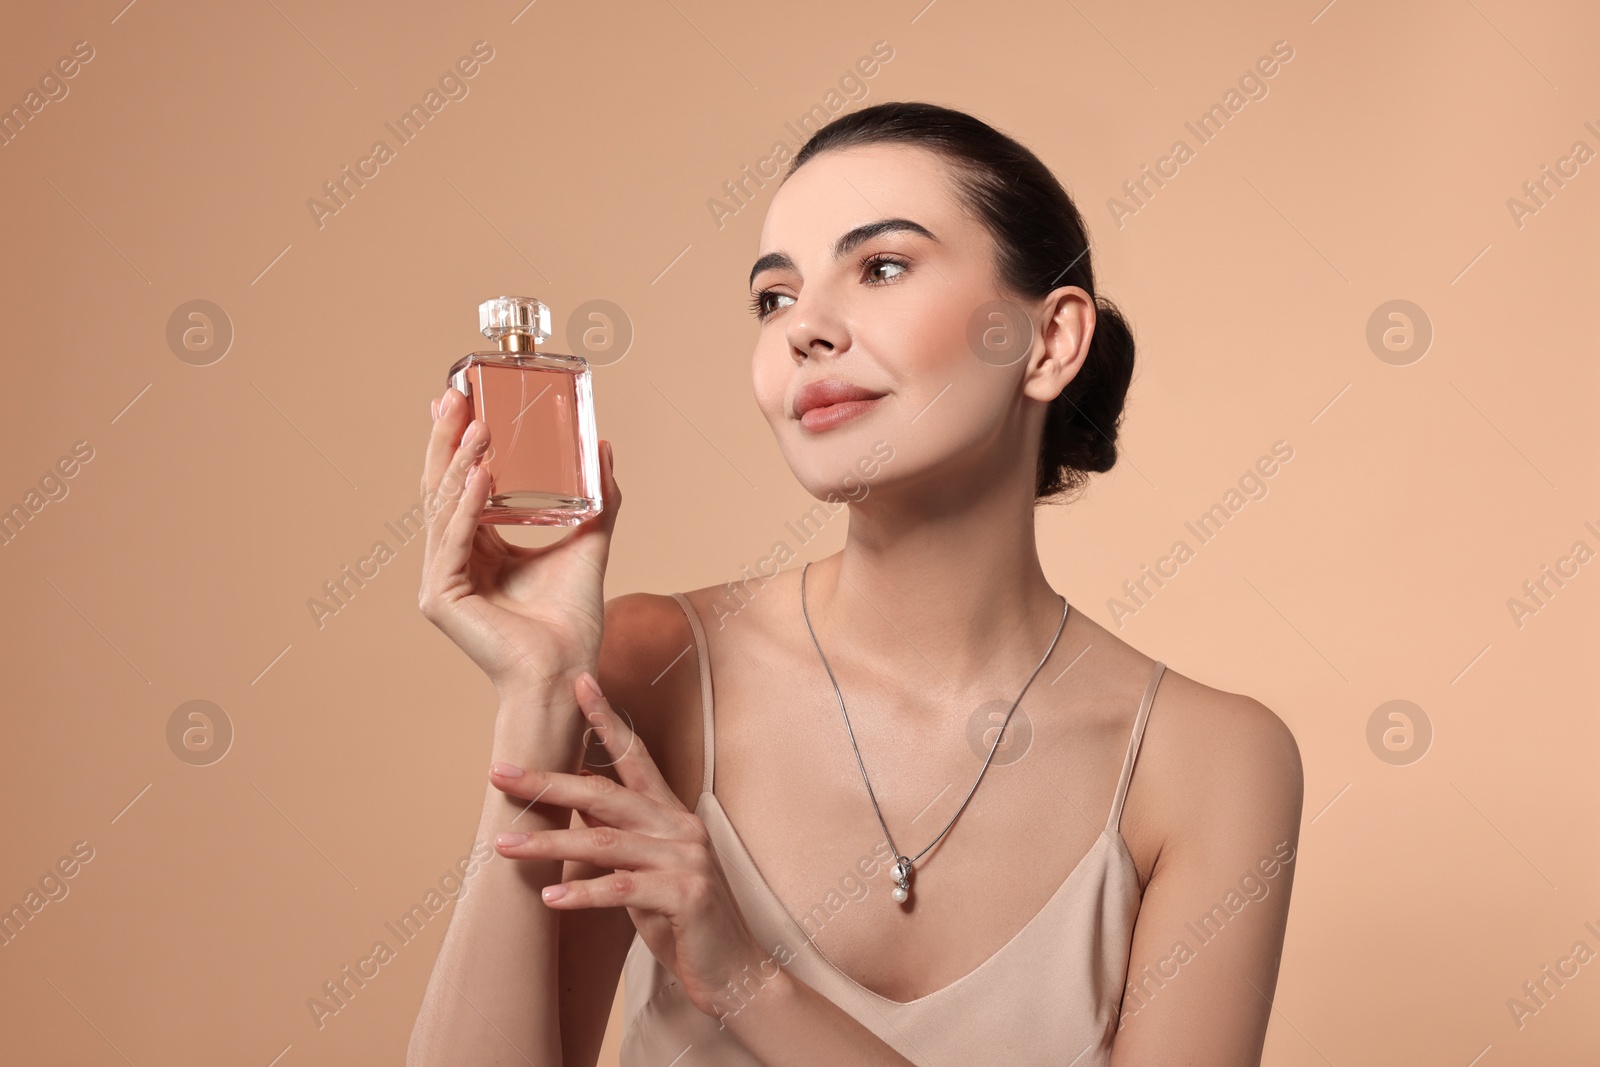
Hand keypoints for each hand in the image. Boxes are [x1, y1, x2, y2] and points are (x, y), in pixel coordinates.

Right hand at [417, 386, 621, 700]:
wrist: (568, 671)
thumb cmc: (573, 621)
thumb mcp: (588, 543)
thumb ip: (598, 499)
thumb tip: (604, 447)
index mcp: (478, 548)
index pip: (461, 484)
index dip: (458, 442)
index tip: (460, 397)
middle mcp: (453, 560)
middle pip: (442, 488)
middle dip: (447, 440)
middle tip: (454, 395)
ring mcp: (441, 579)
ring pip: (445, 508)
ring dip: (460, 464)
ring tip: (478, 424)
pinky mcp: (442, 596)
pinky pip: (454, 540)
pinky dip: (468, 505)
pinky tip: (482, 474)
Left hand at [489, 673, 773, 1018]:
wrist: (735, 971)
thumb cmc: (684, 921)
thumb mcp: (647, 871)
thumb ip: (618, 838)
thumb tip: (572, 806)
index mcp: (671, 814)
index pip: (636, 756)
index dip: (606, 718)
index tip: (578, 684)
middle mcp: (680, 827)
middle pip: (605, 794)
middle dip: (549, 781)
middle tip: (500, 772)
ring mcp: (686, 859)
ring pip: (604, 841)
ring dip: (549, 843)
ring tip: (504, 845)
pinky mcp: (685, 895)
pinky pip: (621, 890)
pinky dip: (581, 894)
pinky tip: (548, 897)